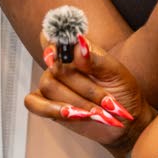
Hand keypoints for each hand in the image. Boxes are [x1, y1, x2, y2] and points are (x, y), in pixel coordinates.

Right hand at [25, 33, 155, 155]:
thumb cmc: (121, 92)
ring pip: (49, 86)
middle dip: (84, 87)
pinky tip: (70, 114)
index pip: (53, 36)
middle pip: (56, 67)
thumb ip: (95, 59)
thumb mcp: (115, 73)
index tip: (62, 52)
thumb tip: (78, 45)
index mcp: (76, 50)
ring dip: (76, 101)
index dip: (53, 42)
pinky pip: (33, 103)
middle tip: (106, 100)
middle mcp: (61, 64)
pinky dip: (50, 108)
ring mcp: (53, 84)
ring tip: (96, 111)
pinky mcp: (47, 105)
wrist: (124, 120)